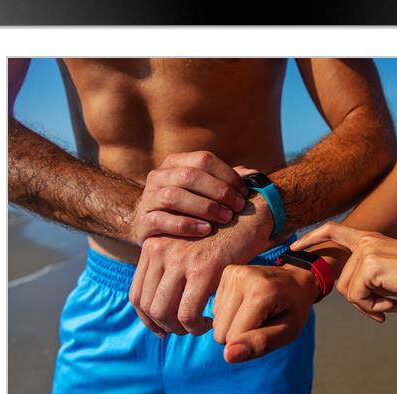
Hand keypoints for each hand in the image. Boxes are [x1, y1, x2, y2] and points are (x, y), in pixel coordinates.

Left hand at [129, 198, 272, 336]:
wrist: (250, 215)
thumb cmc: (222, 234)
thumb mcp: (188, 246)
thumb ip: (171, 268)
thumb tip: (162, 305)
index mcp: (153, 245)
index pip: (136, 293)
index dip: (147, 319)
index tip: (162, 329)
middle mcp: (161, 250)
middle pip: (147, 305)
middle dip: (164, 327)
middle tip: (184, 331)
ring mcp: (180, 259)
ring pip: (163, 311)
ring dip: (180, 328)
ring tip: (198, 327)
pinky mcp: (203, 268)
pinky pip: (188, 312)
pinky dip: (196, 326)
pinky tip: (210, 322)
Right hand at [131, 151, 248, 244]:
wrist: (154, 229)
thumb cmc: (190, 208)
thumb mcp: (205, 191)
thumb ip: (226, 181)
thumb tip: (253, 174)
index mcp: (176, 163)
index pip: (203, 159)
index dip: (227, 175)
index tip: (244, 193)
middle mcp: (159, 176)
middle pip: (189, 176)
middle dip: (219, 191)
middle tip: (238, 207)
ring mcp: (148, 198)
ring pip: (174, 196)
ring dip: (205, 207)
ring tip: (226, 219)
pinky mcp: (142, 221)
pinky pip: (162, 220)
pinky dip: (186, 225)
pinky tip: (205, 230)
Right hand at [213, 264, 318, 362]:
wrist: (296, 279)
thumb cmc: (294, 308)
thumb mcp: (288, 332)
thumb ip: (260, 344)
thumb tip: (228, 355)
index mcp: (261, 292)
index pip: (233, 338)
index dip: (249, 342)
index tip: (268, 328)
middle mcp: (242, 278)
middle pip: (221, 331)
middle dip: (239, 334)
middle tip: (262, 320)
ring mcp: (233, 273)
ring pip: (216, 322)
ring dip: (234, 323)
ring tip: (255, 312)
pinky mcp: (227, 273)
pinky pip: (216, 310)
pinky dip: (230, 313)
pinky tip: (247, 304)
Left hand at [291, 221, 396, 321]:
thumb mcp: (394, 271)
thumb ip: (372, 274)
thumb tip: (354, 292)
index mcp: (371, 238)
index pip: (333, 230)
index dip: (312, 237)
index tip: (295, 247)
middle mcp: (367, 241)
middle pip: (342, 280)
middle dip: (361, 301)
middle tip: (385, 310)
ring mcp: (367, 252)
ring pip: (349, 292)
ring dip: (370, 306)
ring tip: (393, 306)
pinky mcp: (371, 266)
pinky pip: (358, 297)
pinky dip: (375, 308)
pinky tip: (396, 306)